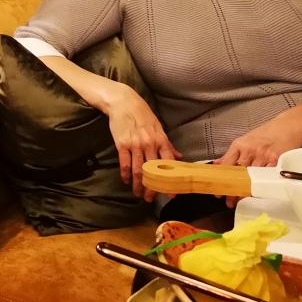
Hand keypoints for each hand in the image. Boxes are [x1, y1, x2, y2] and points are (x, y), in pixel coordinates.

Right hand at [105, 87, 181, 201]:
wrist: (124, 102)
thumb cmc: (142, 115)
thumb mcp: (158, 128)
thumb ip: (168, 144)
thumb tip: (179, 157)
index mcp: (161, 140)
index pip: (168, 164)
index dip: (170, 180)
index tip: (171, 194)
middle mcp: (149, 144)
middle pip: (152, 171)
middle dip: (151, 187)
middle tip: (150, 199)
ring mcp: (135, 144)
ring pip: (138, 170)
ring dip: (138, 184)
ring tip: (137, 193)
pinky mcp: (122, 144)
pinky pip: (124, 163)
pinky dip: (125, 173)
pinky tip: (126, 180)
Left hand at [214, 116, 301, 206]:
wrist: (289, 125)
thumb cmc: (267, 134)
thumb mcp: (246, 140)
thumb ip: (233, 154)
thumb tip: (218, 164)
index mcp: (240, 145)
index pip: (227, 164)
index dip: (221, 179)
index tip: (218, 191)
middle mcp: (250, 150)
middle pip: (239, 174)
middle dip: (233, 189)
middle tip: (228, 201)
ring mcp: (264, 156)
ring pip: (252, 178)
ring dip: (246, 191)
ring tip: (240, 201)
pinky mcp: (278, 161)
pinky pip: (268, 177)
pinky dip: (262, 186)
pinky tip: (257, 194)